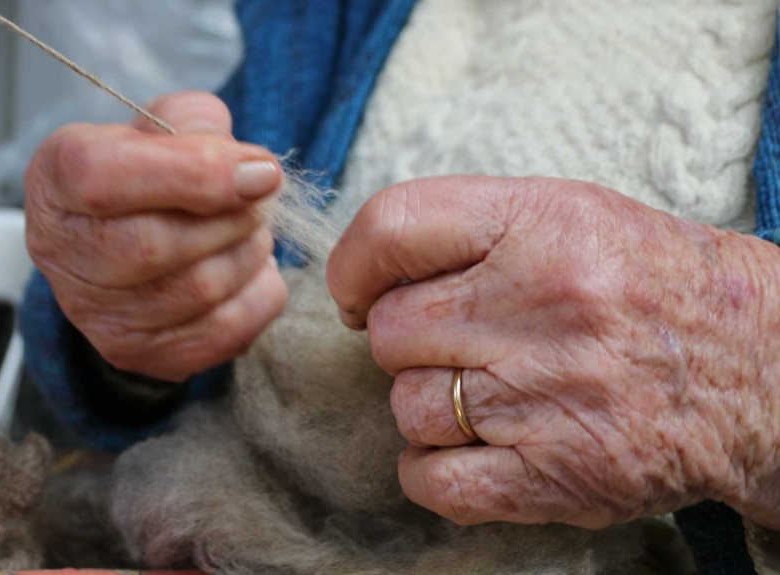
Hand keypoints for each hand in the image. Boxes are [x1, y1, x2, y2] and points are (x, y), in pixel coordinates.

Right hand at [25, 91, 287, 381]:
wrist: (124, 236)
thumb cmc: (148, 172)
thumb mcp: (162, 125)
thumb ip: (198, 125)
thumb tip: (252, 169)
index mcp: (59, 178)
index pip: (107, 178)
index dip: (196, 174)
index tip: (262, 171)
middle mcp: (64, 252)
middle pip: (155, 245)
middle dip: (234, 219)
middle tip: (259, 200)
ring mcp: (97, 313)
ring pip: (199, 290)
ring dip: (249, 253)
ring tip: (249, 231)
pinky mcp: (139, 353)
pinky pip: (228, 330)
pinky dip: (259, 293)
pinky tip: (250, 269)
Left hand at [327, 176, 779, 528]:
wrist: (755, 366)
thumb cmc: (646, 283)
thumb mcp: (567, 216)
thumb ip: (465, 231)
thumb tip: (368, 274)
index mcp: (539, 225)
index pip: (392, 226)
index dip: (353, 264)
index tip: (357, 291)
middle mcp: (540, 304)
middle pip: (389, 329)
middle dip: (408, 339)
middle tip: (459, 340)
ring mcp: (544, 394)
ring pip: (406, 403)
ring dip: (429, 403)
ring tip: (488, 391)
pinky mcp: (553, 475)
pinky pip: (431, 478)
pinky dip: (432, 467)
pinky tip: (473, 446)